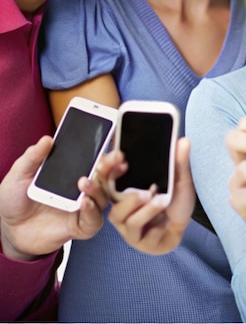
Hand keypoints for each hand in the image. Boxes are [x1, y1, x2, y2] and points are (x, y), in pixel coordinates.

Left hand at [0, 136, 107, 260]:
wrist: (7, 229)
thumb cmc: (15, 199)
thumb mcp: (19, 174)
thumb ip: (33, 157)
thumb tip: (47, 139)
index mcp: (74, 172)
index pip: (97, 161)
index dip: (108, 155)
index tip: (113, 149)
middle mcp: (83, 189)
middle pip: (106, 177)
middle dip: (112, 167)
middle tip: (113, 160)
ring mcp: (83, 207)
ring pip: (103, 197)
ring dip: (99, 188)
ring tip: (85, 182)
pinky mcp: (79, 226)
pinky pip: (94, 220)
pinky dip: (92, 211)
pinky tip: (84, 202)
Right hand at [103, 138, 194, 254]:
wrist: (183, 225)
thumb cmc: (175, 200)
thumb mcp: (180, 179)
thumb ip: (179, 162)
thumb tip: (183, 140)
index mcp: (126, 186)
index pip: (106, 174)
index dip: (107, 166)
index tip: (120, 157)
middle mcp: (121, 204)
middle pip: (106, 198)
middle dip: (122, 193)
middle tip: (145, 190)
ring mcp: (126, 224)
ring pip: (123, 217)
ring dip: (144, 209)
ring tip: (161, 200)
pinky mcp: (137, 240)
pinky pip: (138, 232)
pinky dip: (153, 224)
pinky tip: (164, 221)